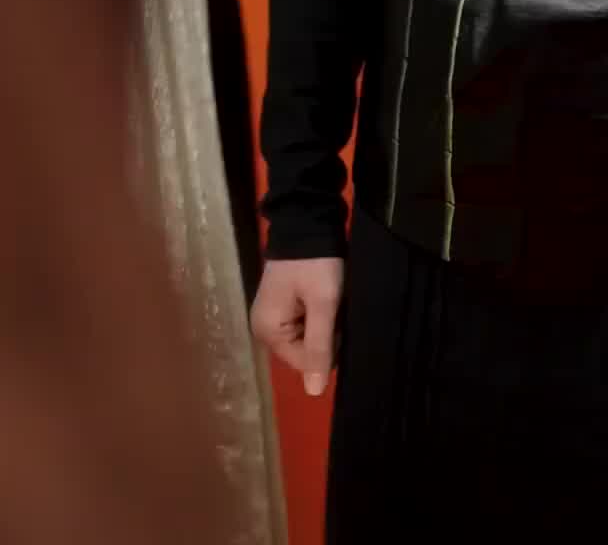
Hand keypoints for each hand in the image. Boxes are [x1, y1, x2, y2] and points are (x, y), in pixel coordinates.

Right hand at [250, 256, 344, 396]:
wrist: (308, 221)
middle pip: (305, 351)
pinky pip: (304, 323)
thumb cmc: (315, 264)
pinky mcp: (282, 305)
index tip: (336, 319)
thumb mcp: (323, 304)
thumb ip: (319, 348)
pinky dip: (318, 313)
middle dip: (325, 334)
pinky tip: (324, 296)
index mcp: (268, 332)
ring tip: (330, 298)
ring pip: (307, 337)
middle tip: (333, 306)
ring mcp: (272, 316)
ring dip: (323, 323)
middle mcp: (264, 329)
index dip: (328, 347)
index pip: (305, 363)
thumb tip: (315, 393)